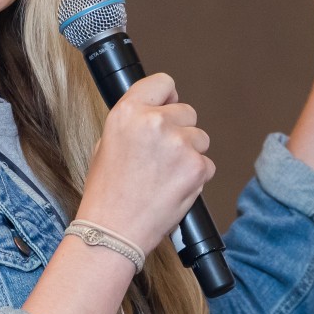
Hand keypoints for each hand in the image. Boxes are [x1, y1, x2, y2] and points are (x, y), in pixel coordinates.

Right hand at [76, 73, 213, 249]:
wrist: (113, 231)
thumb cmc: (107, 193)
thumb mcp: (106, 144)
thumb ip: (134, 123)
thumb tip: (157, 112)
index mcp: (128, 112)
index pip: (163, 83)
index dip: (166, 98)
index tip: (166, 107)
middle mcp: (154, 122)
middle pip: (187, 111)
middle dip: (179, 130)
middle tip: (161, 156)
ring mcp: (178, 144)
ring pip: (200, 138)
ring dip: (189, 153)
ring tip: (165, 175)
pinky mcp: (196, 167)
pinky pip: (206, 163)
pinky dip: (195, 176)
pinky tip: (173, 188)